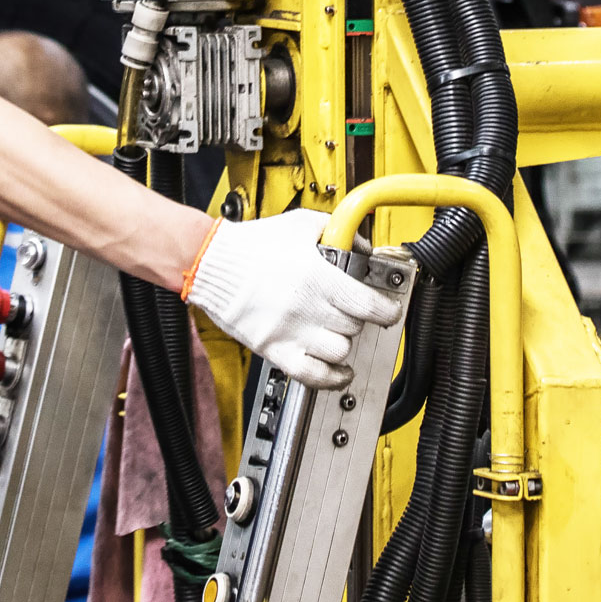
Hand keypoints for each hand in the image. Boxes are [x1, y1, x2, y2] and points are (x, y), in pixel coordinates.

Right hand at [183, 209, 406, 388]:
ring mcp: (289, 331)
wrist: (210, 262)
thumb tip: (363, 247)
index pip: (367, 305)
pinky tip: (339, 370)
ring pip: (338, 351)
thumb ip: (338, 232)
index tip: (390, 310)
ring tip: (337, 329)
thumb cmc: (252, 244)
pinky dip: (331, 377)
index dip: (386, 310)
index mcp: (317, 276)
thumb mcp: (302, 225)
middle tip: (351, 309)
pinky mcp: (273, 348)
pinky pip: (311, 374)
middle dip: (358, 317)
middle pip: (354, 326)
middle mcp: (306, 307)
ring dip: (344, 341)